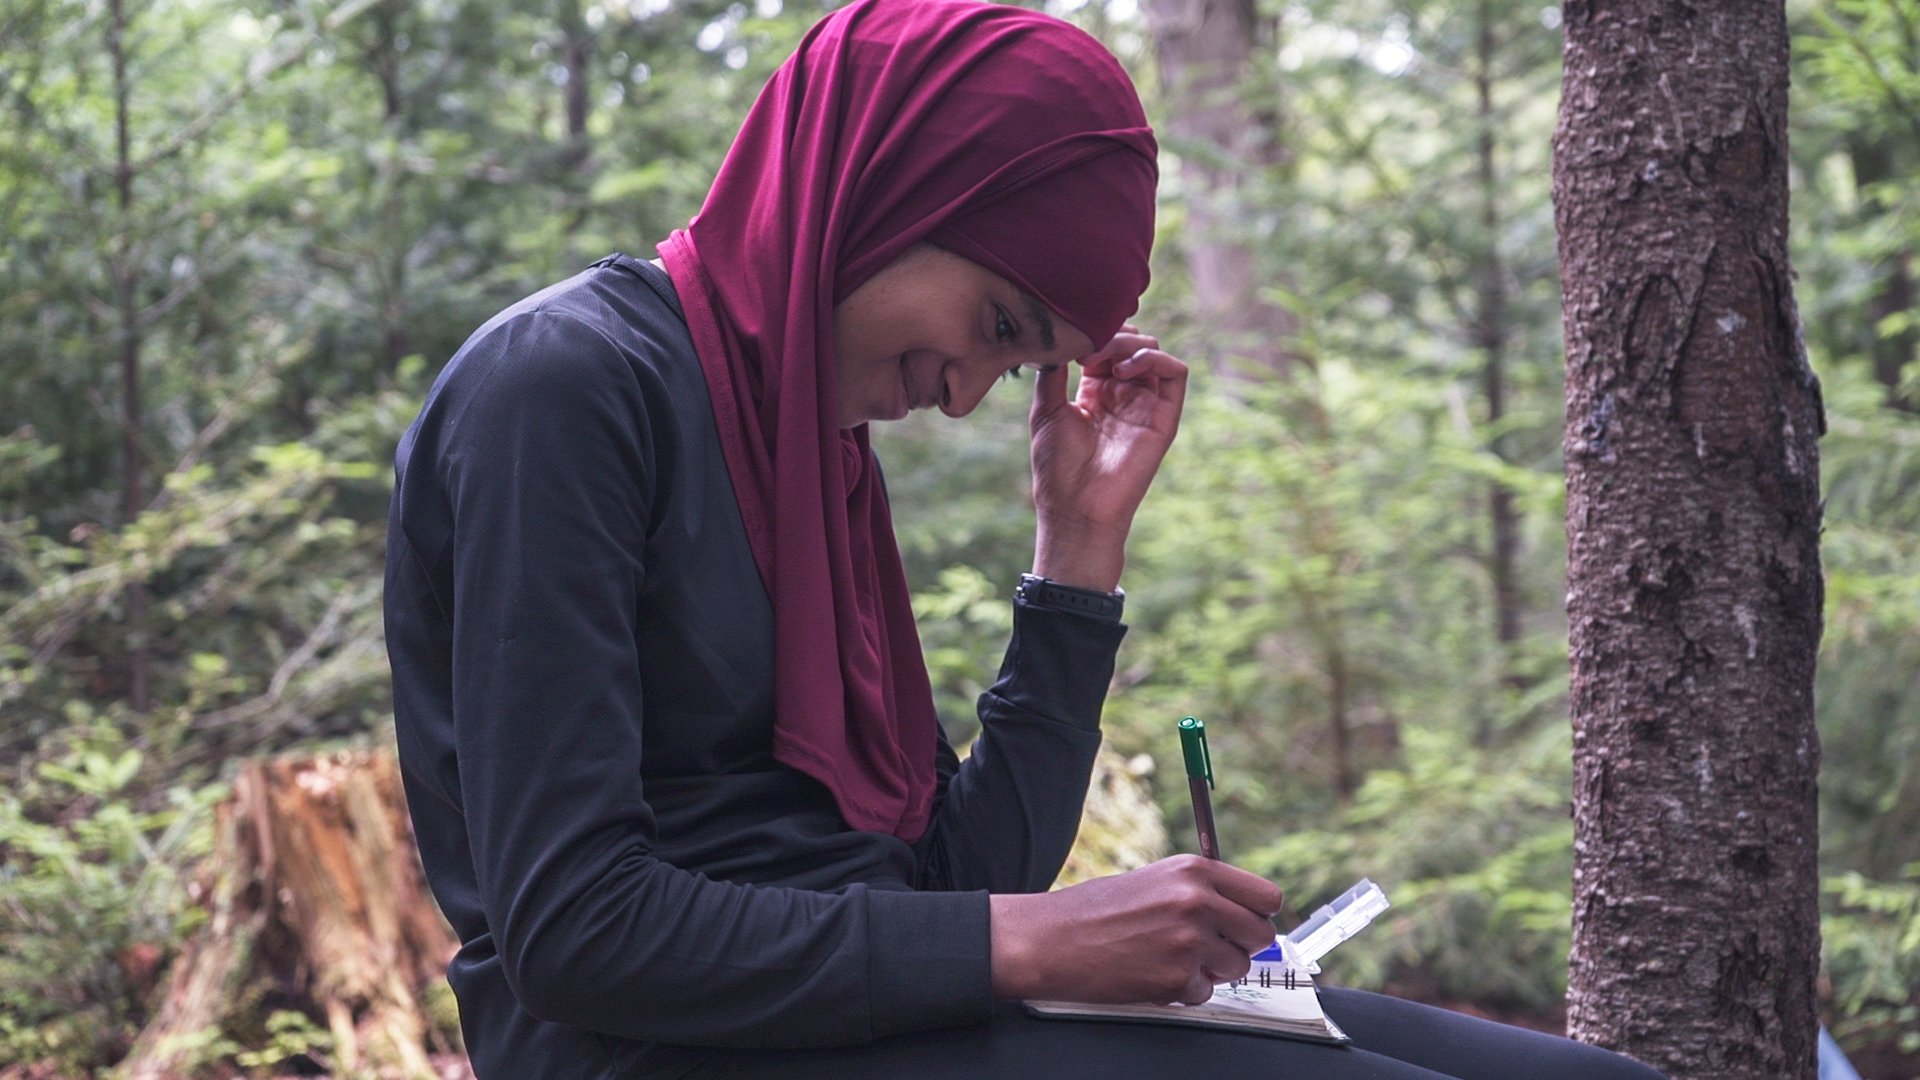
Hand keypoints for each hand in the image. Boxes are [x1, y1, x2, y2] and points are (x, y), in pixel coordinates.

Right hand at [988, 854, 1282, 1005]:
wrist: (1052, 940)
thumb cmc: (1095, 911)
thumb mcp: (1155, 879)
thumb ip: (1200, 890)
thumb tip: (1242, 911)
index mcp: (1194, 871)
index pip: (1267, 896)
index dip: (1258, 914)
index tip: (1246, 922)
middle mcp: (1198, 902)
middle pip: (1261, 934)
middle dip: (1241, 945)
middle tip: (1213, 947)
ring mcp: (1189, 941)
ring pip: (1238, 967)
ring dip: (1213, 969)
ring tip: (1173, 957)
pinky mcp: (1177, 978)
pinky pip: (1205, 992)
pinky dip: (1184, 990)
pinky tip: (1154, 973)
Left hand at [1029, 326, 1188, 592]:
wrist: (1076, 506)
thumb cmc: (1057, 467)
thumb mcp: (1046, 411)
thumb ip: (1053, 373)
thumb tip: (1054, 339)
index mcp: (1096, 392)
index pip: (1106, 345)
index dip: (1093, 334)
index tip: (1071, 344)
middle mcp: (1124, 395)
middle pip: (1132, 342)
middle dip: (1112, 334)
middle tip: (1087, 348)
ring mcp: (1146, 404)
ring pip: (1154, 350)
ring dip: (1131, 343)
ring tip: (1103, 357)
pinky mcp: (1164, 417)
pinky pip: (1176, 373)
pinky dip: (1156, 358)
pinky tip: (1126, 368)